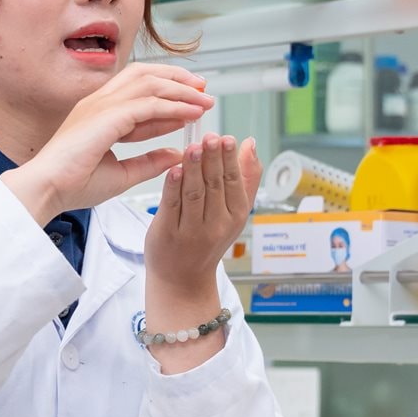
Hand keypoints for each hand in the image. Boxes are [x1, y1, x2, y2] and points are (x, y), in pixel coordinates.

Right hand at [1, 63, 212, 222]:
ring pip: (149, 83)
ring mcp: (101, 105)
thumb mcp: (121, 174)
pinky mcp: (107, 115)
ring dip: (180, 88)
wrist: (46, 190)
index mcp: (97, 113)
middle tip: (203, 88)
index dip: (168, 95)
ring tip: (203, 97)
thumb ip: (149, 162)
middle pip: (144, 74)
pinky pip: (149, 103)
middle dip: (176, 78)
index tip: (192, 102)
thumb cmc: (73, 185)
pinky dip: (174, 105)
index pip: (138, 93)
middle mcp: (99, 102)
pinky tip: (192, 112)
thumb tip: (176, 155)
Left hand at [141, 133, 259, 373]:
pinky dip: (173, 186)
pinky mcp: (168, 233)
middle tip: (210, 136)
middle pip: (215, 185)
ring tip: (192, 146)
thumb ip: (244, 178)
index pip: (234, 182)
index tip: (226, 137)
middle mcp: (216, 225)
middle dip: (213, 159)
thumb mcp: (234, 213)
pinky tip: (173, 168)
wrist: (183, 280)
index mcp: (235, 216)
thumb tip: (250, 143)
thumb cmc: (208, 241)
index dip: (230, 159)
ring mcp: (192, 231)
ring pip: (194, 193)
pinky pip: (172, 206)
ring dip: (193, 168)